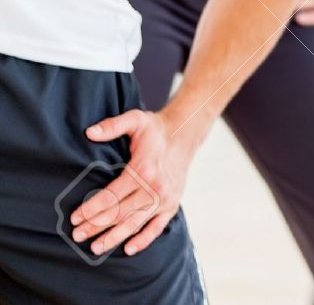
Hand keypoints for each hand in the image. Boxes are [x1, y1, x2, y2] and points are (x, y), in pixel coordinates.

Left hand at [69, 107, 197, 256]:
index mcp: (143, 169)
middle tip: (76, 235)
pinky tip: (128, 249)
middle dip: (95, 226)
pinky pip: (156, 228)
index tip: (74, 217)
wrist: (185, 134)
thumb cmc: (156, 129)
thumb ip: (112, 126)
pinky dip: (143, 240)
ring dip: (113, 238)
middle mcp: (154, 188)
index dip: (90, 209)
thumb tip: (88, 132)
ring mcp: (164, 199)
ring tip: (95, 248)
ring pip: (134, 224)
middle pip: (119, 214)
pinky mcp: (172, 205)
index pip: (111, 196)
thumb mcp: (135, 120)